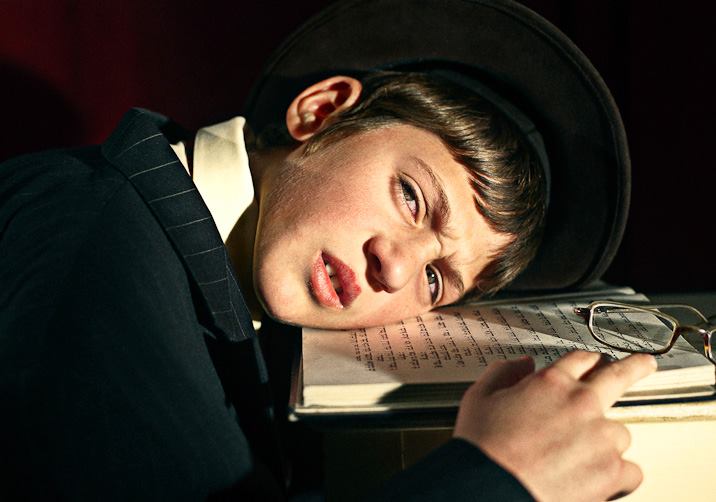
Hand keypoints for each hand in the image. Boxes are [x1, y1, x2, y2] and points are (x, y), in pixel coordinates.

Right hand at [453, 351, 656, 501]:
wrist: (490, 486)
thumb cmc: (483, 447)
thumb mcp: (480, 397)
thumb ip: (503, 372)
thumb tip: (522, 364)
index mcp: (551, 382)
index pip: (581, 360)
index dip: (588, 361)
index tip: (595, 363)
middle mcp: (581, 403)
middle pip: (619, 376)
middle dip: (635, 367)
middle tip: (644, 365)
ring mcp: (600, 436)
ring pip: (620, 433)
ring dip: (606, 442)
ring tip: (583, 458)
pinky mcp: (611, 470)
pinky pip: (630, 470)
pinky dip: (617, 477)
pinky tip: (598, 480)